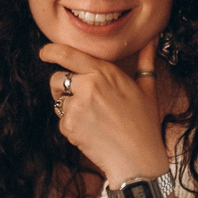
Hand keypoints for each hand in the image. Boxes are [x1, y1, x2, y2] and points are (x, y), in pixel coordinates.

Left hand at [43, 44, 167, 186]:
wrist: (137, 159)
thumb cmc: (144, 124)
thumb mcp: (147, 88)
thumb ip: (145, 61)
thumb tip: (153, 38)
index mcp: (105, 72)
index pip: (69, 54)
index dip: (52, 52)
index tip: (44, 53)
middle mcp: (88, 84)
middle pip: (57, 78)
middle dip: (61, 88)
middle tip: (78, 100)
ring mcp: (77, 105)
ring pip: (59, 101)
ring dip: (68, 108)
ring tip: (92, 120)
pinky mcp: (69, 125)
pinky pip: (62, 120)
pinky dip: (72, 127)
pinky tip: (91, 133)